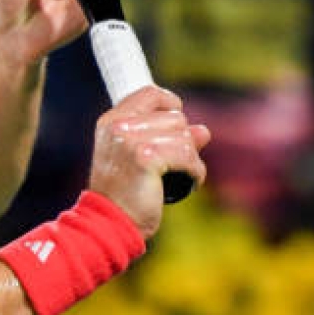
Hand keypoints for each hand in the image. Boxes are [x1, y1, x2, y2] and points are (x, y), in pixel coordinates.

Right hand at [88, 86, 209, 237]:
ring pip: (185, 137)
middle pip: (175, 117)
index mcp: (112, 121)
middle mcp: (119, 126)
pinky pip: (188, 157)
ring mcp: (131, 139)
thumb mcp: (140, 158)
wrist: (110, 221)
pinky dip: (195, 172)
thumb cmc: (124, 193)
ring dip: (191, 159)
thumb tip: (203, 130)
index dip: (171, 104)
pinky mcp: (146, 156)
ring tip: (181, 175)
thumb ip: (167, 138)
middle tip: (176, 163)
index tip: (179, 123)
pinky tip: (189, 183)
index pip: (150, 94)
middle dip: (184, 140)